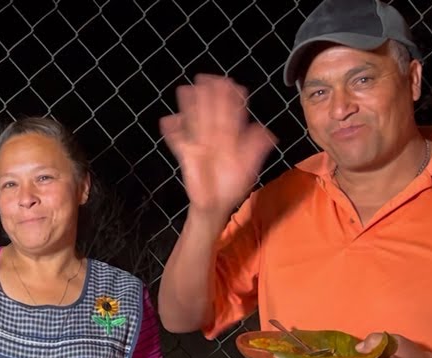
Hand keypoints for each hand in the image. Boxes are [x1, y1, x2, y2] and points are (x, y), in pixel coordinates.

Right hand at [159, 74, 276, 214]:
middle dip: (208, 95)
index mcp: (232, 138)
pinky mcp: (187, 156)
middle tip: (205, 77)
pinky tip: (167, 120)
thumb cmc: (232, 186)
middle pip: (211, 113)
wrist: (216, 205)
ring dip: (189, 107)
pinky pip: (178, 142)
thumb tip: (264, 130)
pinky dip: (172, 132)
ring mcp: (199, 145)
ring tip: (184, 90)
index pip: (232, 114)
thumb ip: (256, 149)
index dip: (232, 99)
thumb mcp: (249, 168)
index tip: (232, 83)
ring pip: (194, 122)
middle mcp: (215, 138)